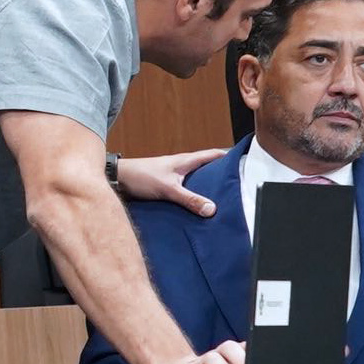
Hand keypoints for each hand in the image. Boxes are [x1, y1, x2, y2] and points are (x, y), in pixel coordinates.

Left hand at [114, 149, 228, 215]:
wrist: (117, 180)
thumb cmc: (141, 177)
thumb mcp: (169, 189)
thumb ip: (190, 199)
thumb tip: (213, 209)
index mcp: (186, 161)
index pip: (213, 154)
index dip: (229, 155)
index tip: (246, 158)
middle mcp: (182, 166)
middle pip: (208, 168)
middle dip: (222, 175)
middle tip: (239, 185)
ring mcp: (174, 176)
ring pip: (197, 180)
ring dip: (207, 188)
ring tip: (223, 200)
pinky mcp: (166, 186)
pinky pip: (186, 190)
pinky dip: (194, 196)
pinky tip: (199, 209)